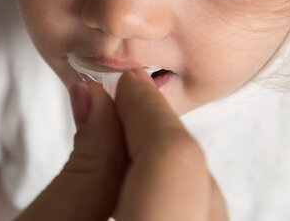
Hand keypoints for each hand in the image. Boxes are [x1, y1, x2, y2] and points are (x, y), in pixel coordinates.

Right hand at [17, 69, 227, 220]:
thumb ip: (84, 165)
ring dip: (163, 166)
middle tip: (115, 108)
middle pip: (196, 179)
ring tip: (119, 146)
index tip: (123, 82)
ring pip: (205, 200)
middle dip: (154, 135)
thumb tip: (99, 98)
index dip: (148, 112)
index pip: (173, 163)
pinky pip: (198, 218)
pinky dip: (169, 193)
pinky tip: (134, 184)